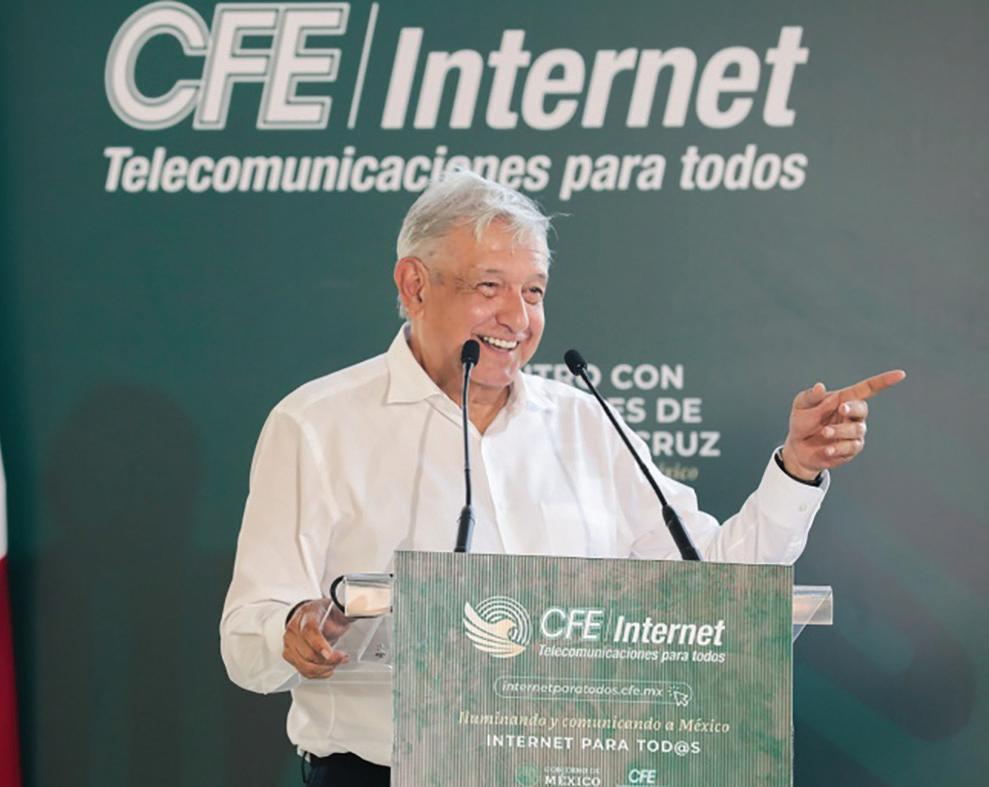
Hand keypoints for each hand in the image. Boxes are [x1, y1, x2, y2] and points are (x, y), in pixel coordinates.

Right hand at [283, 598, 350, 678]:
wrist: (311, 614)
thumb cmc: (324, 612)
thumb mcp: (338, 606)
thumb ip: (350, 609)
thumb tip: (362, 607)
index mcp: (307, 614)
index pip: (309, 631)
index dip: (319, 645)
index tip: (330, 655)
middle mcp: (294, 629)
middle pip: (308, 653)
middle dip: (329, 660)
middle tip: (343, 657)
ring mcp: (290, 643)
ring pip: (305, 665)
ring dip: (324, 668)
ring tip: (337, 662)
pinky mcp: (289, 654)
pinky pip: (303, 671)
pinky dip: (318, 673)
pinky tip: (328, 668)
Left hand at [782, 369, 905, 479]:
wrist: (798, 447)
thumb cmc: (802, 421)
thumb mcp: (801, 406)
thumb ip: (811, 397)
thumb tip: (820, 386)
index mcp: (843, 399)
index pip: (868, 389)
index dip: (884, 381)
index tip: (900, 374)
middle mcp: (853, 415)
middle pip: (863, 408)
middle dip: (853, 408)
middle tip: (840, 408)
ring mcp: (854, 433)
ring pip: (857, 430)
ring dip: (840, 430)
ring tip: (824, 432)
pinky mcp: (851, 449)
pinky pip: (851, 447)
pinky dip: (838, 447)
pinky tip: (827, 449)